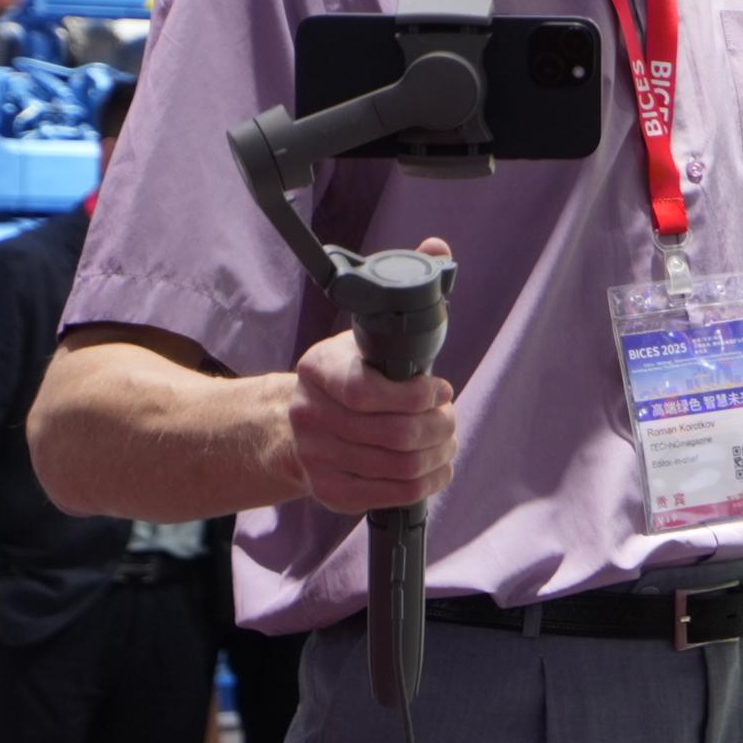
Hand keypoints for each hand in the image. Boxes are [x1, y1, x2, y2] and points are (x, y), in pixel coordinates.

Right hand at [282, 254, 457, 515]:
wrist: (293, 427)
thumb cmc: (348, 374)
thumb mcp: (367, 332)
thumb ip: (407, 291)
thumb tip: (438, 247)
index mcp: (318, 369)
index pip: (367, 393)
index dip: (417, 395)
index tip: (439, 388)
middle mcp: (309, 415)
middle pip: (395, 434)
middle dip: (439, 426)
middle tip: (449, 415)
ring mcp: (316, 457)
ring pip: (401, 467)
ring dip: (439, 452)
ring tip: (446, 437)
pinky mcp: (330, 491)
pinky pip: (395, 495)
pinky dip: (428, 480)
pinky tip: (435, 463)